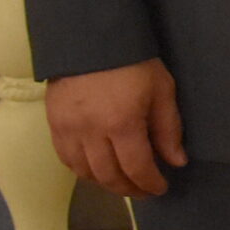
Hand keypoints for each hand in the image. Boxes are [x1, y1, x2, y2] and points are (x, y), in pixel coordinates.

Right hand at [45, 59, 186, 197]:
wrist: (91, 39)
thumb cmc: (134, 61)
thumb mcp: (162, 89)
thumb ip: (168, 128)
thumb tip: (176, 162)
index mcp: (122, 123)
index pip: (136, 168)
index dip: (150, 183)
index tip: (161, 188)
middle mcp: (91, 133)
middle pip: (109, 176)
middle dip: (129, 188)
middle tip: (144, 190)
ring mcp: (68, 131)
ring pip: (85, 173)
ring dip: (106, 183)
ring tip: (123, 183)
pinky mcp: (53, 125)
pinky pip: (66, 160)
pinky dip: (83, 171)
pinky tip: (97, 171)